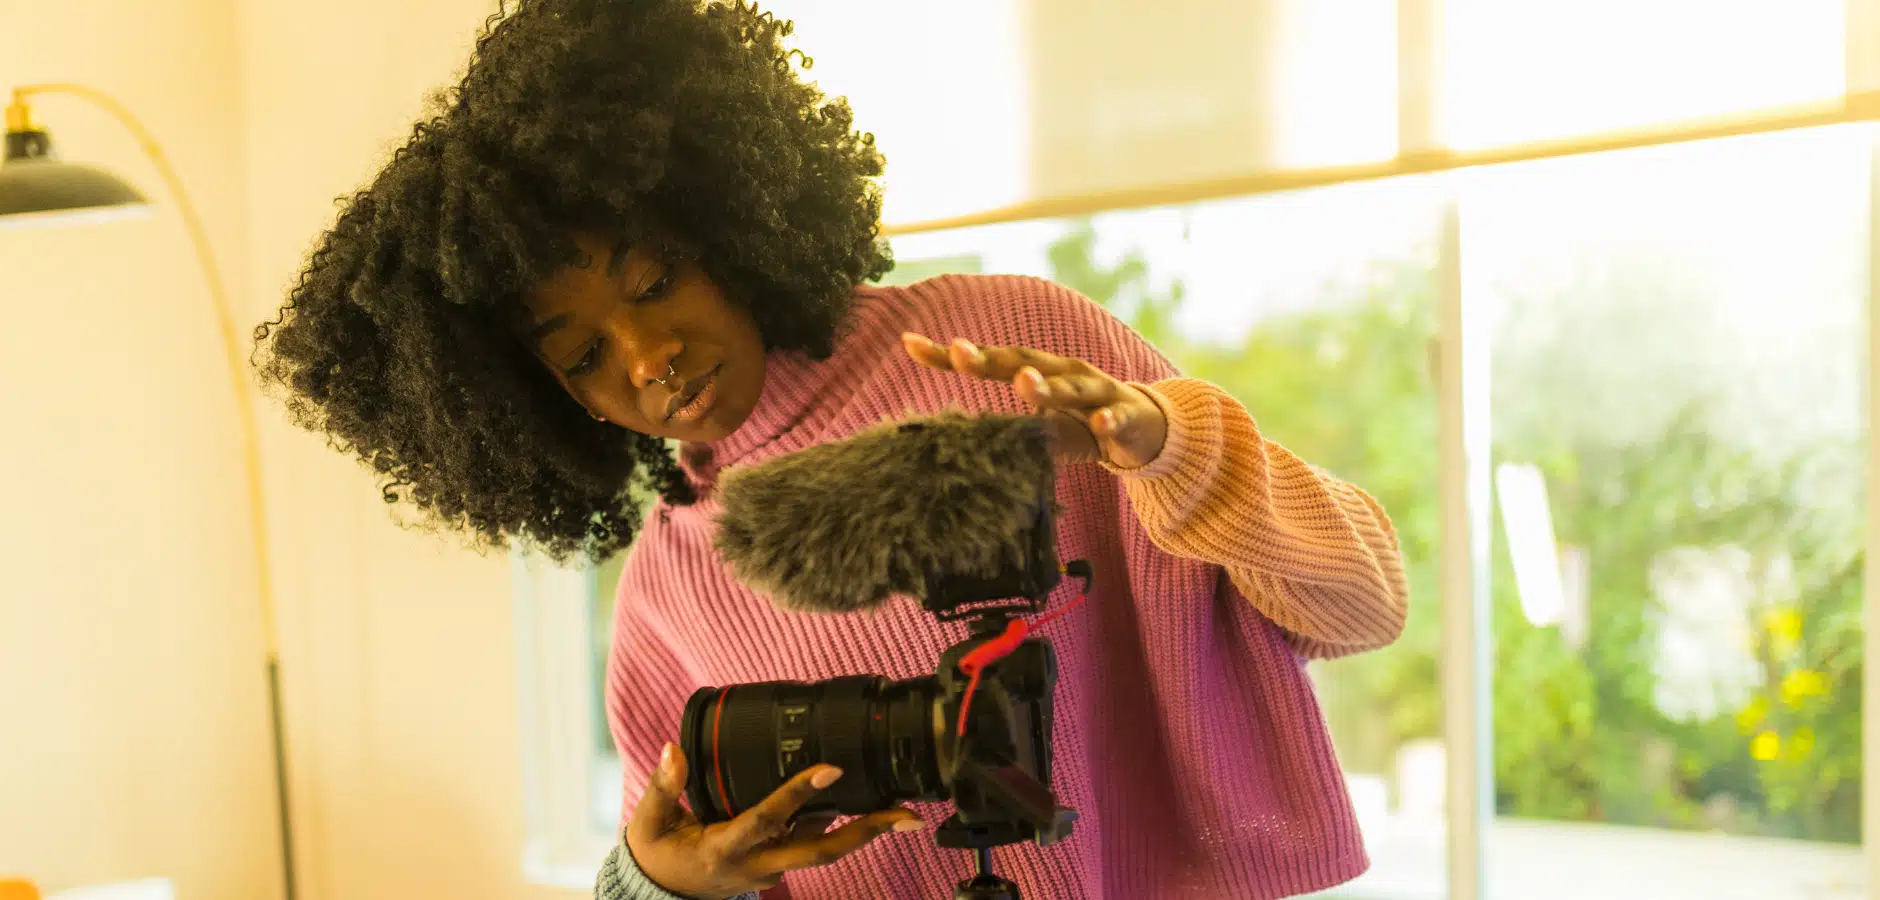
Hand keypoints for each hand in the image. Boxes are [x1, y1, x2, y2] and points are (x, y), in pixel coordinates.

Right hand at [627, 743, 924, 899]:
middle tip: (905, 815)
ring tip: (904, 807)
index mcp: (726, 849)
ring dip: (864, 829)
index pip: (768, 820)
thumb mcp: (650, 822)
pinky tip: (871, 802)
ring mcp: (774, 867)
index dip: (799, 797)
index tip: (831, 770)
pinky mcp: (780, 859)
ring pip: (824, 846)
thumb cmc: (659, 853)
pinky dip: (842, 822)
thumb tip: (672, 749)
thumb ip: (663, 787)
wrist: (663, 893)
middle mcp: (759, 863)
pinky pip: (814, 839)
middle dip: (866, 832)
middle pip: (821, 850)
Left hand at [902, 333, 1167, 468]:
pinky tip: (1098, 425)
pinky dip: (1107, 421)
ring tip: (1024, 385)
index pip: (989, 361)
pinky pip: (1114, 418)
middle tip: (959, 354)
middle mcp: (1063, 372)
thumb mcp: (1036, 425)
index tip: (909, 343)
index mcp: (1038, 372)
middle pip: (1024, 362)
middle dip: (991, 359)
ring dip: (1047, 387)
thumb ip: (1001, 429)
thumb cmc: (1081, 423)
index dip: (951, 356)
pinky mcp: (1125, 414)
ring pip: (1069, 388)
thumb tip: (949, 443)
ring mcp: (1096, 391)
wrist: (1145, 429)